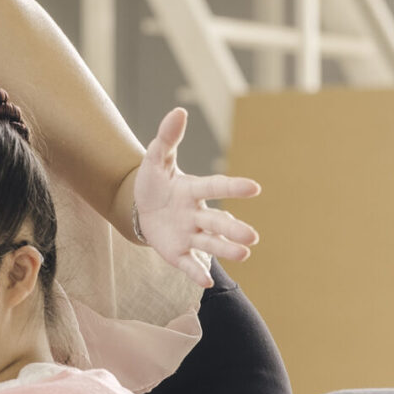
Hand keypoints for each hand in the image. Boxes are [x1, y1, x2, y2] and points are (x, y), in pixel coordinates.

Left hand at [133, 107, 261, 286]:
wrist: (138, 208)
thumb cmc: (153, 183)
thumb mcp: (155, 159)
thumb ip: (167, 138)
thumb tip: (178, 111)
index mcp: (193, 190)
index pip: (215, 187)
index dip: (232, 188)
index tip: (254, 188)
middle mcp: (197, 214)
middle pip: (217, 222)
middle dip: (233, 229)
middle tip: (253, 237)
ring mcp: (189, 235)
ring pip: (210, 243)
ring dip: (226, 249)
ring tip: (245, 253)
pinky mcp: (178, 253)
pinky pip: (190, 264)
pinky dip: (197, 272)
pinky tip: (206, 283)